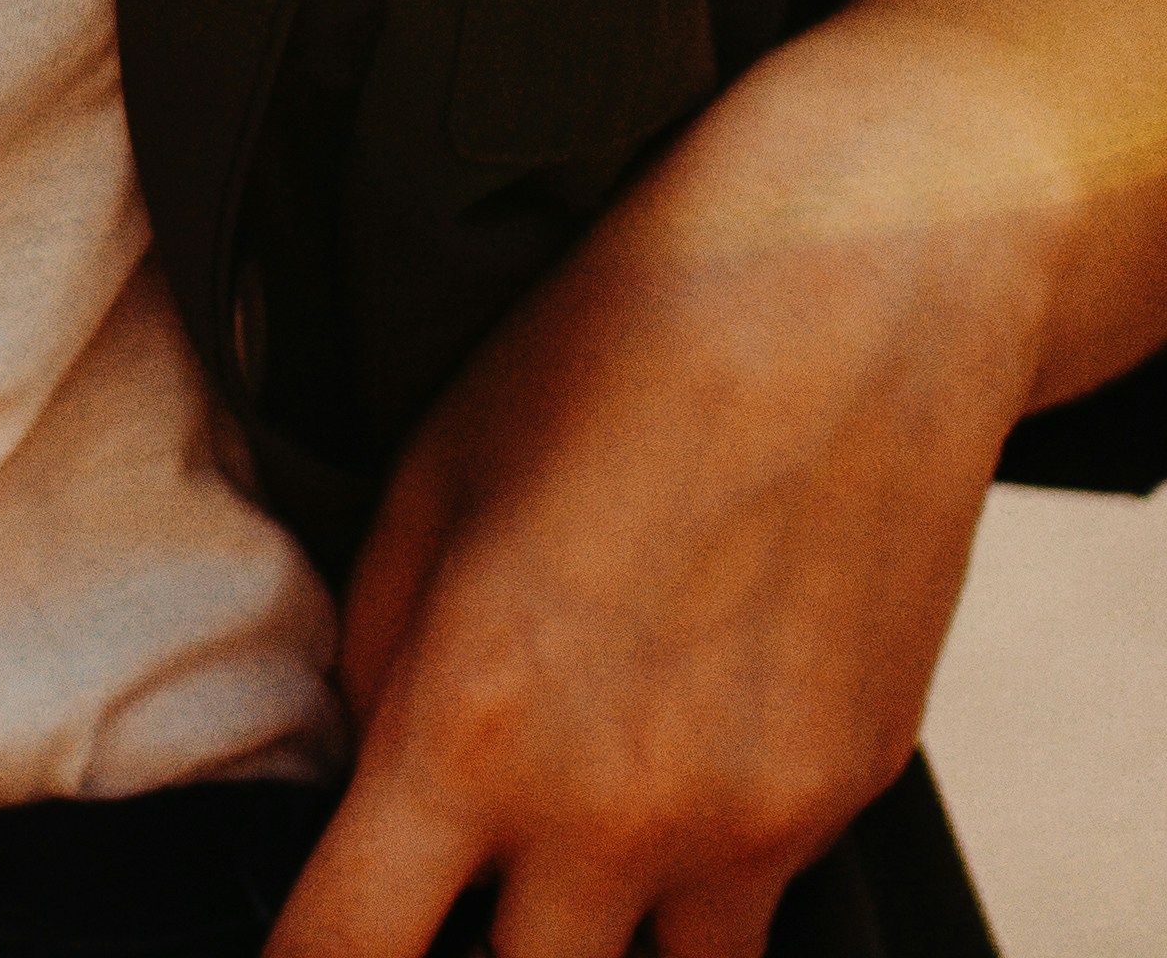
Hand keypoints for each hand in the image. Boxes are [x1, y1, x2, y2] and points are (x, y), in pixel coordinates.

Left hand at [265, 0, 1166, 957]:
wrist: (864, 277)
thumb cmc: (624, 336)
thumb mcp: (434, 464)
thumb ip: (375, 651)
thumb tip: (361, 777)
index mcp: (474, 719)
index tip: (303, 955)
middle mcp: (611, 808)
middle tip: (449, 876)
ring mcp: (747, 825)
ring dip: (591, 939)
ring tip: (564, 842)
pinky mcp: (846, 800)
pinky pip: (746, 910)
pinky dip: (698, 884)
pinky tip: (679, 764)